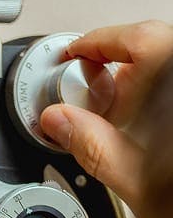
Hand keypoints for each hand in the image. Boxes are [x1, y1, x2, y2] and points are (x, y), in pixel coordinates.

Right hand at [39, 20, 172, 211]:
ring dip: (134, 84)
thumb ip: (93, 145)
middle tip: (85, 83)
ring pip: (163, 68)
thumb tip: (56, 120)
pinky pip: (168, 90)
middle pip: (153, 49)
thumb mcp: (135, 179)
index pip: (138, 38)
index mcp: (170, 85)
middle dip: (113, 64)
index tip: (73, 53)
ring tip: (112, 111)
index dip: (99, 41)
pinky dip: (150, 98)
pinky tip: (140, 125)